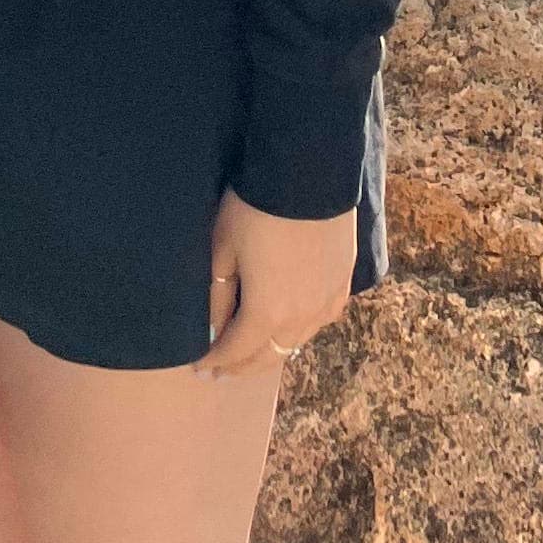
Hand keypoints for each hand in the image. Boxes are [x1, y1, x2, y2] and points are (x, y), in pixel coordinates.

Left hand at [198, 190, 357, 379]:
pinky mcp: (344, 283)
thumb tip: (214, 327)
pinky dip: (299, 330)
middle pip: (268, 356)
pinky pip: (319, 320)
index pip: (235, 352)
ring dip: (272, 350)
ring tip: (254, 351)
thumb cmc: (256, 207)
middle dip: (241, 366)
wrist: (309, 171)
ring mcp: (327, 303)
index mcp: (266, 314)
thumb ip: (219, 295)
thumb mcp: (223, 248)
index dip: (214, 362)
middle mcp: (301, 319)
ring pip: (296, 342)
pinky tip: (291, 324)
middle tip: (222, 371)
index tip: (199, 368)